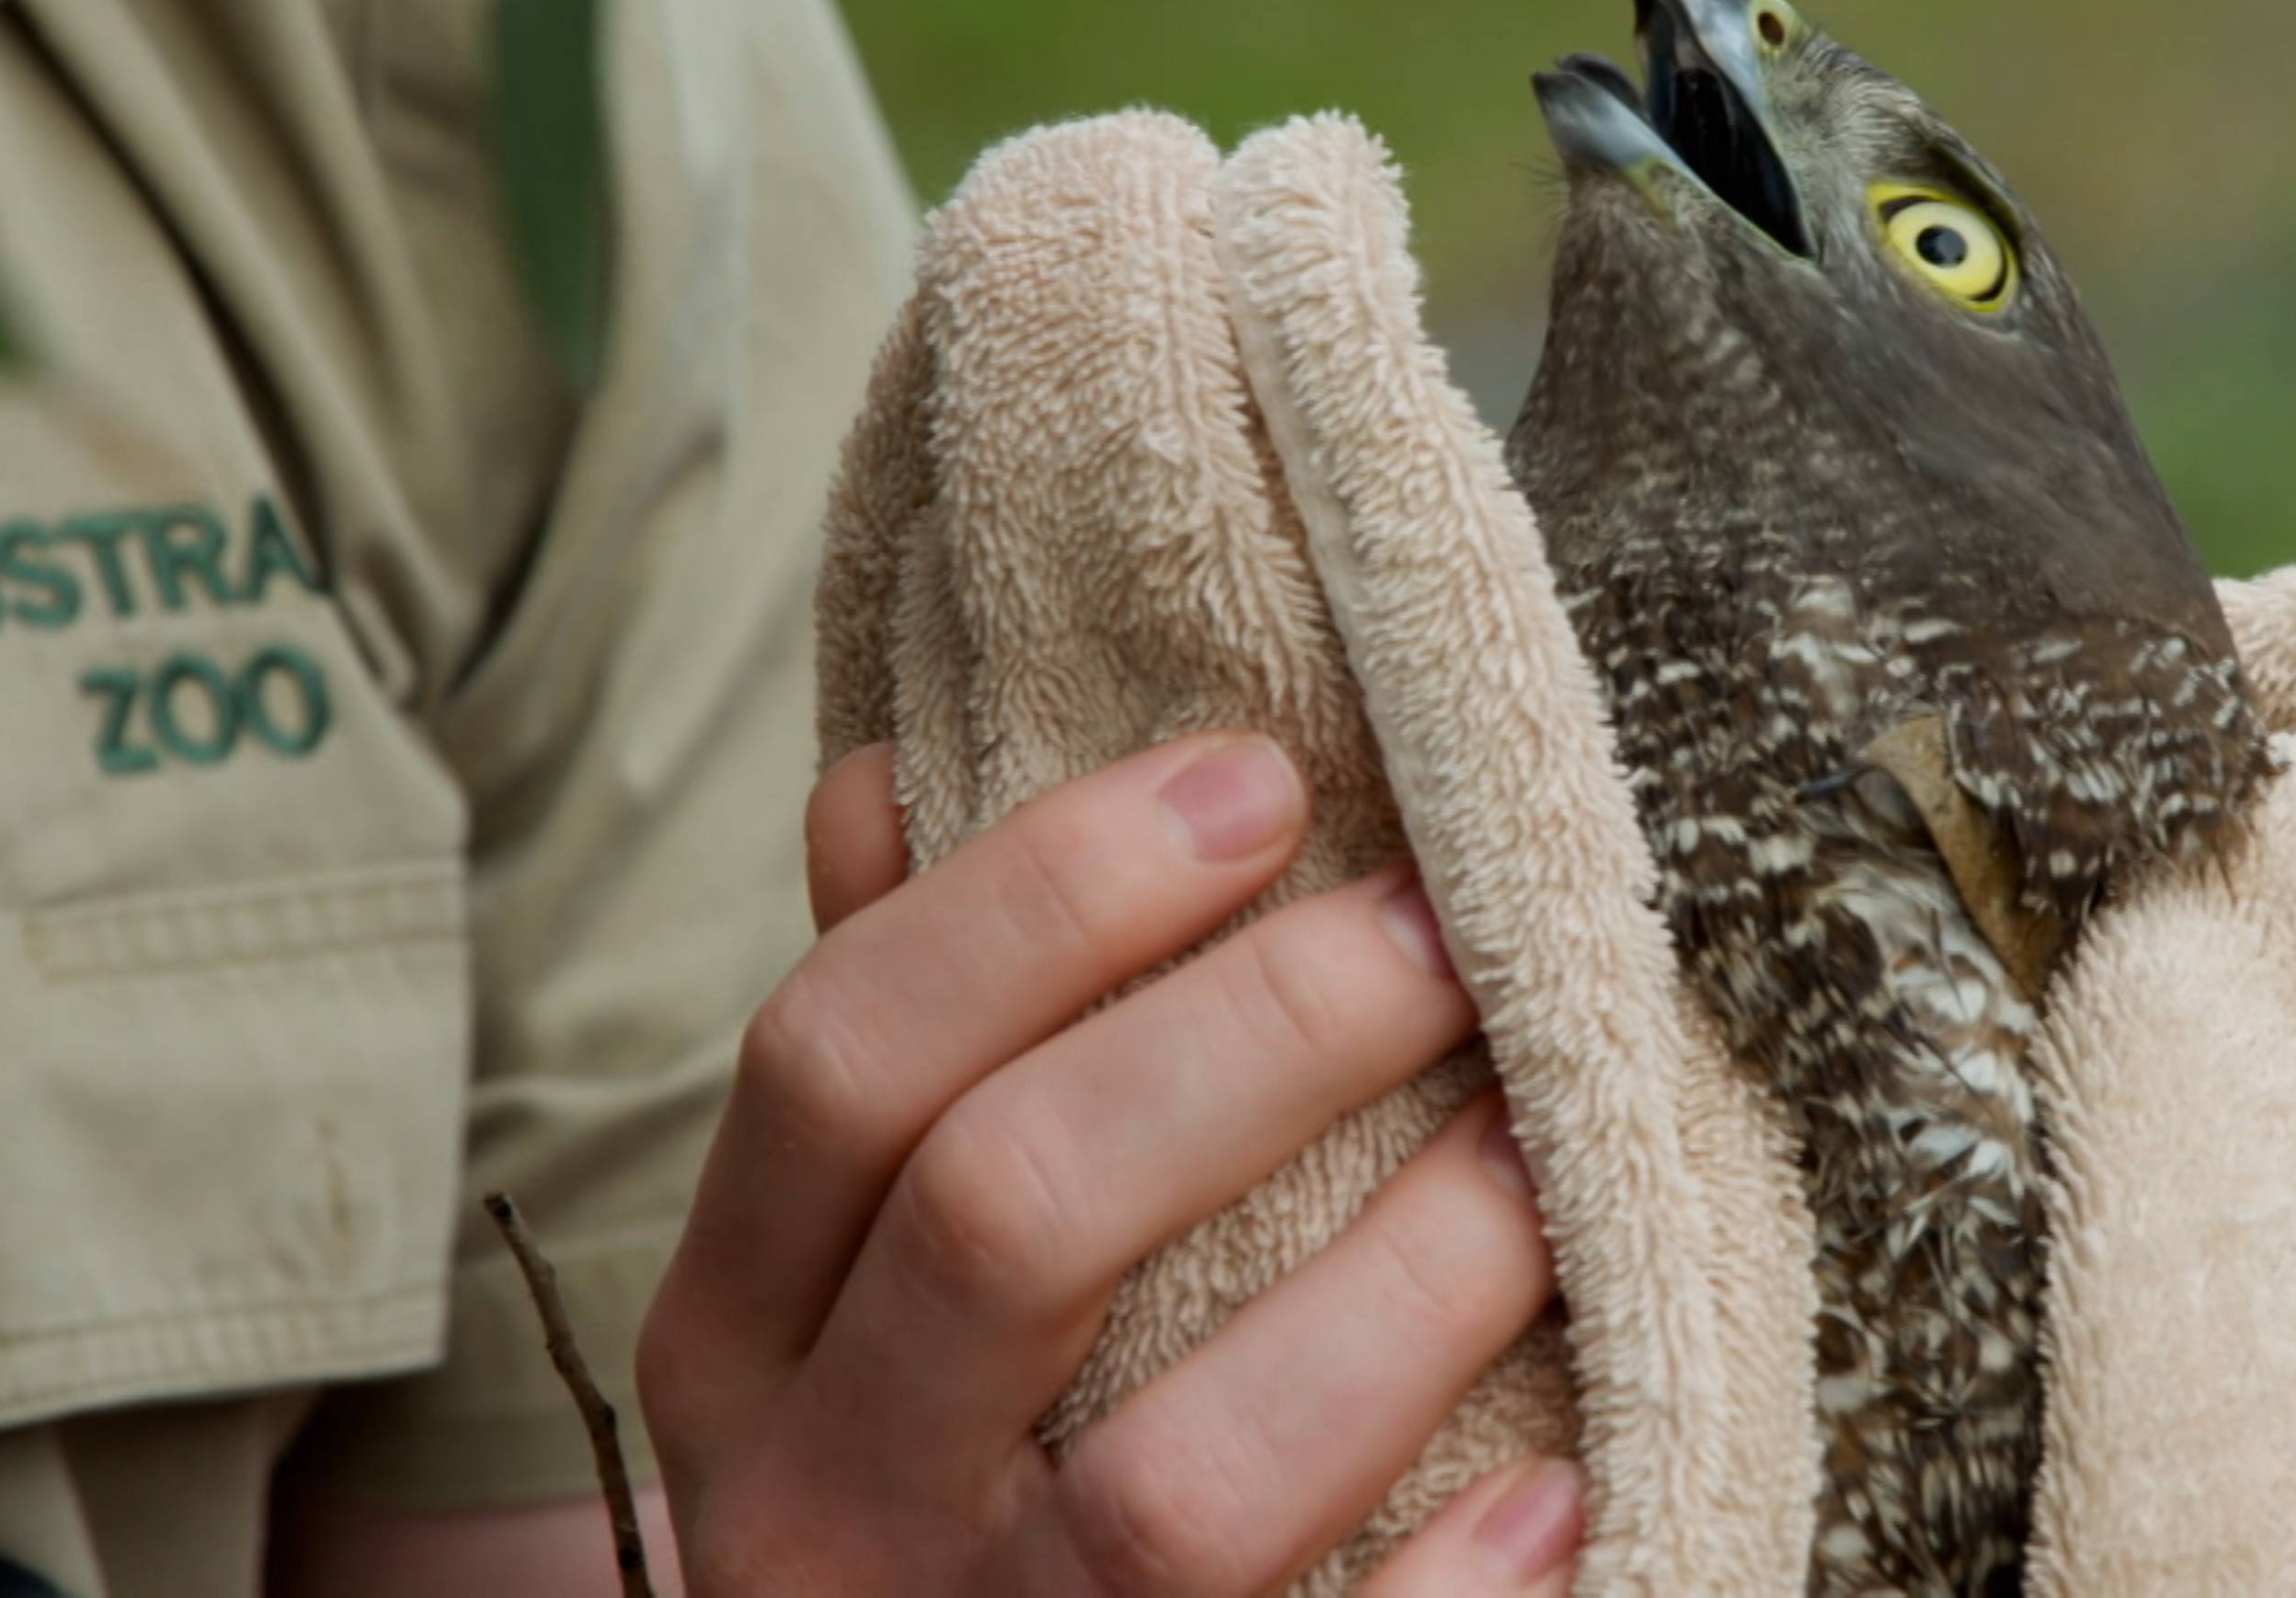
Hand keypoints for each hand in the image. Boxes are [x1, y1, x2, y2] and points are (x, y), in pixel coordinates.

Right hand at [638, 734, 1575, 1593]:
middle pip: (1011, 1212)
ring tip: (1540, 1157)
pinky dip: (1447, 1586)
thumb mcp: (833, 1293)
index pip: (835, 1056)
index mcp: (734, 1339)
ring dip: (1398, 1291)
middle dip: (1259, 1036)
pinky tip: (1561, 1477)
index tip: (1259, 779)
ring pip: (1179, 1479)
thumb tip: (884, 782)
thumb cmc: (919, 1473)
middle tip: (1445, 930)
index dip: (1044, 894)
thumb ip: (881, 1067)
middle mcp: (819, 1508)